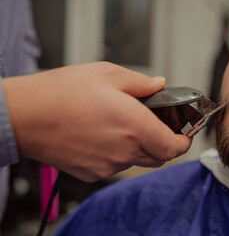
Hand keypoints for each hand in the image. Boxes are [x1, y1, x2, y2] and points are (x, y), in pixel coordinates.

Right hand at [3, 62, 191, 181]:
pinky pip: (115, 165)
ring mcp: (108, 164)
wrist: (26, 116)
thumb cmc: (62, 93)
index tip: (184, 135)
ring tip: (121, 126)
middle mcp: (125, 150)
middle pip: (159, 157)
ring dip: (139, 147)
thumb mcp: (108, 74)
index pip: (174, 147)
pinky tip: (102, 136)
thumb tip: (159, 84)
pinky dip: (117, 154)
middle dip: (163, 143)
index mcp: (135, 126)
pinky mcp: (92, 173)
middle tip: (155, 126)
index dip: (184, 142)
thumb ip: (141, 83)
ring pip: (137, 161)